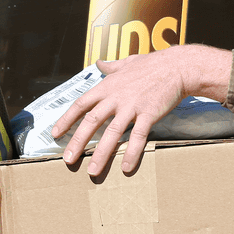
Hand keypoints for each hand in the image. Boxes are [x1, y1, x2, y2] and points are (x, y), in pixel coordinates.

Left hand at [52, 45, 231, 175]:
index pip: (81, 104)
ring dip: (101, 154)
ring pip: (112, 133)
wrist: (177, 66)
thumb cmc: (152, 64)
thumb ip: (111, 66)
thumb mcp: (127, 62)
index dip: (67, 120)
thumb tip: (99, 62)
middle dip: (78, 142)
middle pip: (91, 121)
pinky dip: (132, 152)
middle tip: (68, 160)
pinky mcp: (148, 113)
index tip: (56, 134)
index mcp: (107, 86)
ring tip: (93, 171)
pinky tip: (125, 167)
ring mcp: (132, 106)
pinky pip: (138, 137)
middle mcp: (116, 97)